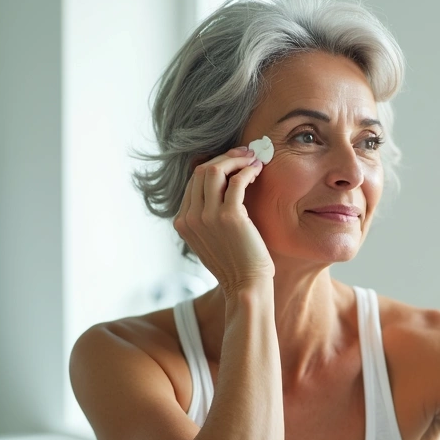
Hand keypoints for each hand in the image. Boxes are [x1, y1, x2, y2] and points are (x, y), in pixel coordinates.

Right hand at [173, 147, 270, 294]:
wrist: (245, 285)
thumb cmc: (235, 263)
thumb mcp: (211, 239)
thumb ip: (206, 217)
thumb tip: (221, 186)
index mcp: (182, 222)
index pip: (193, 181)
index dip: (214, 166)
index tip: (233, 160)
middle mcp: (190, 218)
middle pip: (201, 171)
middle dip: (225, 158)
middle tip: (246, 153)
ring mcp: (207, 217)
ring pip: (215, 171)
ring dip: (236, 160)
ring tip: (253, 159)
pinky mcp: (229, 216)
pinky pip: (236, 181)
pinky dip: (247, 171)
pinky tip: (257, 171)